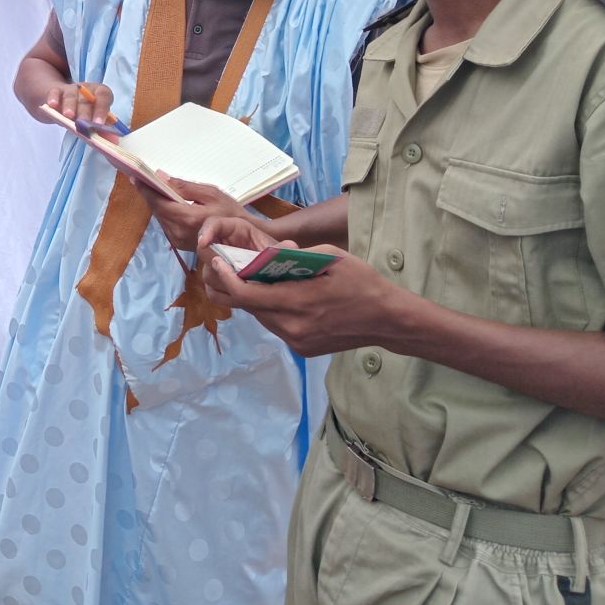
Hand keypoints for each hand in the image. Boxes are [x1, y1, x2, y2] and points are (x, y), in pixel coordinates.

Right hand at [41, 81, 114, 125]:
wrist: (65, 105)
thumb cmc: (85, 114)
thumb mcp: (95, 120)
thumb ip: (104, 130)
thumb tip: (114, 142)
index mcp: (99, 93)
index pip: (104, 96)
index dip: (102, 109)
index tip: (99, 123)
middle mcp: (86, 89)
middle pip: (86, 99)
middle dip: (84, 112)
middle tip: (83, 123)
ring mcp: (70, 89)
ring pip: (71, 95)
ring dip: (70, 106)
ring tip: (68, 116)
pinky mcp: (56, 91)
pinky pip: (55, 92)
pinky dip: (53, 98)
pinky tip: (52, 105)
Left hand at [136, 174, 249, 251]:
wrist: (241, 237)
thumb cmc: (230, 212)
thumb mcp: (211, 194)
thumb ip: (184, 186)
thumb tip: (161, 177)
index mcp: (187, 218)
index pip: (158, 202)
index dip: (145, 189)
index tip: (135, 177)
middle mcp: (178, 232)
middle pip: (156, 210)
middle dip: (150, 194)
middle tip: (143, 178)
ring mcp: (178, 240)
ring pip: (159, 217)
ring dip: (156, 203)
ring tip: (154, 188)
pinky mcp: (179, 244)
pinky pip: (165, 224)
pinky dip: (164, 212)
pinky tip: (167, 203)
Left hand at [197, 235, 400, 356]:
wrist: (388, 320)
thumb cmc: (363, 283)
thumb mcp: (331, 257)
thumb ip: (295, 257)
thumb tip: (267, 254)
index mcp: (298, 302)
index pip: (246, 294)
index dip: (226, 278)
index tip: (217, 262)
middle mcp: (293, 327)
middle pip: (248, 307)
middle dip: (234, 286)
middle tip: (225, 266)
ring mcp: (297, 341)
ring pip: (261, 318)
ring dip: (253, 299)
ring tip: (250, 278)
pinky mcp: (302, 350)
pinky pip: (276, 326)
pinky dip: (270, 310)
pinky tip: (277, 296)